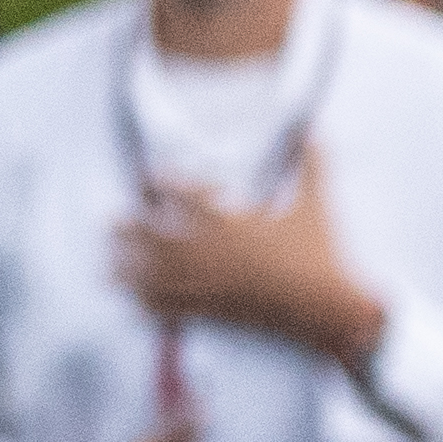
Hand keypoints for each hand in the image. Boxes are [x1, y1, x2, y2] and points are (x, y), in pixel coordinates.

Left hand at [112, 147, 385, 366]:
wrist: (330, 310)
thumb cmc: (322, 256)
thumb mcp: (317, 208)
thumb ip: (312, 167)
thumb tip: (317, 131)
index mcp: (229, 222)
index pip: (178, 192)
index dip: (160, 181)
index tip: (153, 178)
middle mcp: (209, 252)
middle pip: (148, 234)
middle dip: (128, 227)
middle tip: (116, 221)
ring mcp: (207, 283)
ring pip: (149, 273)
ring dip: (126, 266)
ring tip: (112, 260)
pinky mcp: (212, 310)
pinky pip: (166, 308)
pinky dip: (144, 303)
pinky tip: (134, 299)